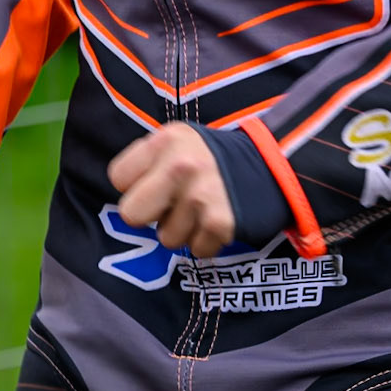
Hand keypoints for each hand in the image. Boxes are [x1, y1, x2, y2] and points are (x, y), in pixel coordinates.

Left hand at [108, 124, 234, 258]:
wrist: (273, 165)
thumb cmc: (214, 159)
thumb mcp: (180, 142)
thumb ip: (150, 161)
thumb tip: (127, 196)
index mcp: (166, 140)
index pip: (117, 178)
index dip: (134, 185)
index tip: (154, 183)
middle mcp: (181, 166)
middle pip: (131, 214)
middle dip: (150, 215)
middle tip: (172, 205)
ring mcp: (201, 196)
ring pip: (166, 238)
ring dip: (183, 230)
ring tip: (202, 209)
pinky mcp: (220, 223)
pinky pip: (196, 249)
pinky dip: (207, 241)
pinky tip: (218, 220)